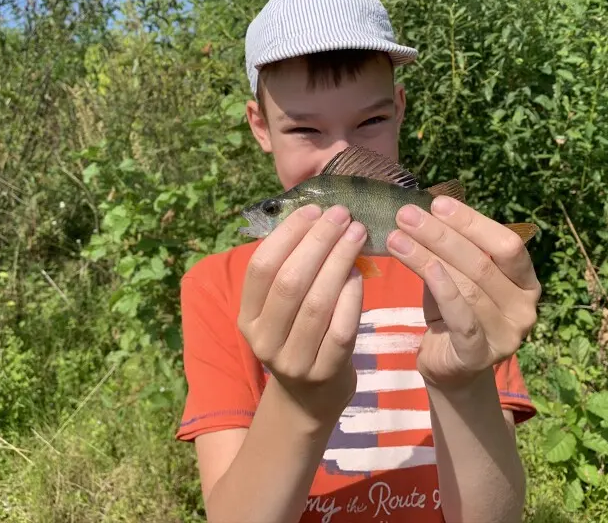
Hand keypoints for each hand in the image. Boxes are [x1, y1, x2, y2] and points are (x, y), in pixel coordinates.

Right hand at [238, 204, 366, 424]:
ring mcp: (293, 360)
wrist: (309, 398)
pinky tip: (359, 273)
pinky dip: (352, 296)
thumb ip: (289, 270)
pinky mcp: (325, 373)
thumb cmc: (298, 337)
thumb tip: (314, 216)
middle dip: (318, 242)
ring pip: (316, 303)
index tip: (313, 209)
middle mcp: (263, 339)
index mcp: (248, 317)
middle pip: (290, 281)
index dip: (287, 234)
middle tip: (342, 215)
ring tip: (356, 234)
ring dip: (339, 261)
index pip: (261, 267)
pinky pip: (341, 328)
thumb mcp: (280, 310)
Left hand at [386, 195, 539, 388]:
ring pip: (467, 286)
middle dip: (440, 234)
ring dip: (427, 256)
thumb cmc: (454, 313)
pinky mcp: (481, 355)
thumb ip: (453, 249)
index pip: (507, 244)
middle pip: (482, 263)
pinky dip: (444, 290)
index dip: (472, 221)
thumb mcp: (458, 277)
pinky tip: (425, 267)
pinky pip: (462, 318)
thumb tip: (423, 207)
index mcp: (526, 282)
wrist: (450, 369)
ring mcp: (507, 334)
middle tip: (406, 215)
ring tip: (395, 237)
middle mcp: (524, 308)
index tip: (437, 202)